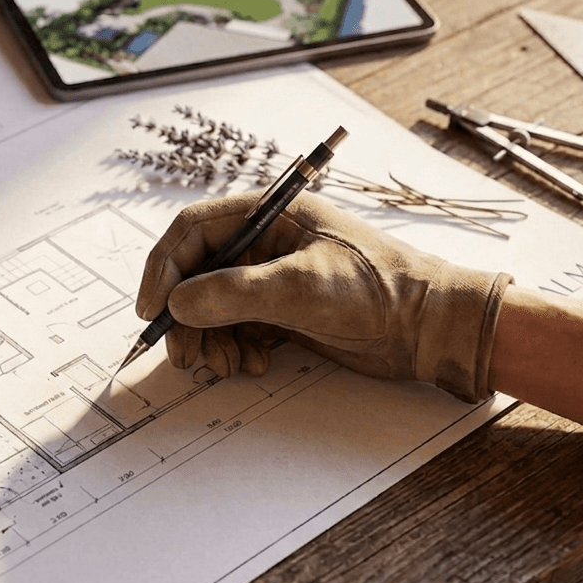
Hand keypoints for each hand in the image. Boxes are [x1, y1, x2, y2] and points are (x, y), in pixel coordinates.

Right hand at [136, 190, 512, 402]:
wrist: (429, 327)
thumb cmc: (379, 289)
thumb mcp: (301, 287)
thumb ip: (234, 293)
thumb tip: (178, 303)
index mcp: (267, 215)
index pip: (192, 232)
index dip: (164, 269)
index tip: (153, 310)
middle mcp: (263, 243)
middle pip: (195, 276)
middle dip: (185, 319)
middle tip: (187, 357)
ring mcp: (271, 279)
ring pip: (212, 310)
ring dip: (209, 342)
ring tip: (225, 367)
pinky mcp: (282, 313)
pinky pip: (236, 331)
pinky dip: (234, 351)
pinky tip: (253, 365)